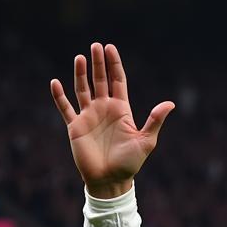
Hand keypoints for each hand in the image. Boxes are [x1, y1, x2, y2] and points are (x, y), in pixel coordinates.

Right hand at [50, 43, 173, 197]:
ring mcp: (89, 117)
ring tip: (80, 57)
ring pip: (82, 89)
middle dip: (98, 63)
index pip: (117, 81)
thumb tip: (171, 103)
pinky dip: (59, 97)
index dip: (114, 65)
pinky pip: (65, 108)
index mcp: (121, 110)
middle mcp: (104, 109)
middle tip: (96, 45)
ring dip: (80, 74)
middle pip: (99, 80)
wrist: (111, 181)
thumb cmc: (130, 164)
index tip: (111, 48)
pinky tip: (55, 83)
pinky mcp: (76, 127)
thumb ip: (155, 121)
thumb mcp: (146, 141)